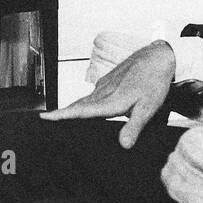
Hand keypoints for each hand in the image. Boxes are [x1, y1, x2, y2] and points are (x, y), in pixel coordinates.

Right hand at [42, 41, 174, 148]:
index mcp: (111, 100)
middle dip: (61, 113)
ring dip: (71, 109)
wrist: (157, 57)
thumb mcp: (148, 107)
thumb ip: (134, 126)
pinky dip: (83, 103)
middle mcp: (103, 92)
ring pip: (83, 100)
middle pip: (77, 105)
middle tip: (45, 119)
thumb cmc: (154, 81)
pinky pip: (91, 95)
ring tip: (58, 118)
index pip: (82, 110)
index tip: (45, 116)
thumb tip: (124, 145)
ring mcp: (104, 85)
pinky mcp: (108, 82)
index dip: (63, 114)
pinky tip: (83, 109)